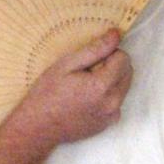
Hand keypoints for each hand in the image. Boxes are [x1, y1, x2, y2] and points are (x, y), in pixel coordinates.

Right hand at [3, 29, 132, 151]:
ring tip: (85, 88)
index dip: (109, 54)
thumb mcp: (65, 65)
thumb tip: (116, 34)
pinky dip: (107, 98)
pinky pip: (116, 103)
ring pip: (123, 87)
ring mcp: (111, 115)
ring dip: (111, 82)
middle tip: (87, 73)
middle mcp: (112, 102)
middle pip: (128, 73)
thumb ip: (94, 49)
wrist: (36, 128)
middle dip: (113, 67)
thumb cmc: (46, 95)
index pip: (124, 58)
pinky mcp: (107, 124)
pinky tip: (86, 101)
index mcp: (102, 85)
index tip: (91, 61)